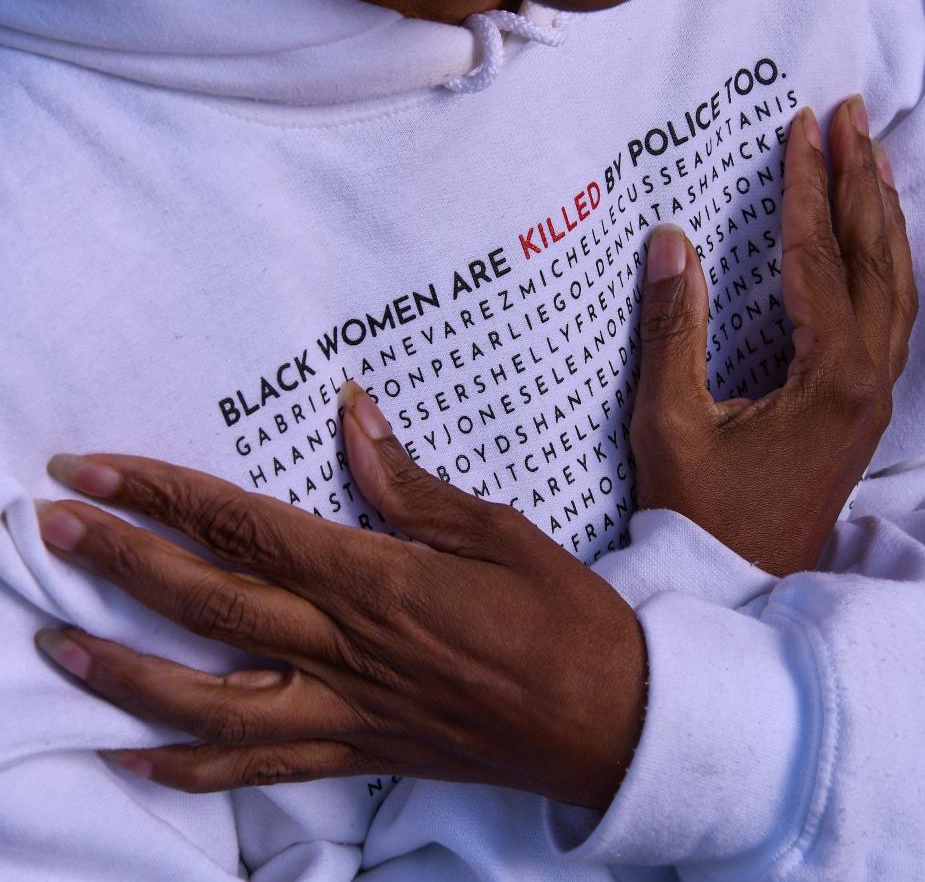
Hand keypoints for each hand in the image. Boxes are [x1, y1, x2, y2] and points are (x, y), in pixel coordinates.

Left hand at [34, 387, 644, 805]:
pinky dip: (185, 769)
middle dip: (119, 564)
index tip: (96, 471)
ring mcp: (341, 711)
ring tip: (58, 645)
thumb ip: (409, 483)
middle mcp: (342, 647)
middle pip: (207, 603)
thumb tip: (351, 414)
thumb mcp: (493, 530)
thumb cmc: (559, 615)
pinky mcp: (354, 753)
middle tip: (51, 527)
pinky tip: (133, 753)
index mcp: (375, 579)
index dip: (162, 495)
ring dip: (124, 672)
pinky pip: (255, 771)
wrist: (607, 721)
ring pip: (207, 700)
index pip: (244, 527)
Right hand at [631, 95, 917, 576]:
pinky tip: (871, 243)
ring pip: (894, 287)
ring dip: (880, 216)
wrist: (738, 588)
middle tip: (849, 115)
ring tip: (868, 157)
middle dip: (860, 181)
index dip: (806, 188)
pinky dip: (883, 263)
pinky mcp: (861, 411)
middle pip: (875, 259)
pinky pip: (889, 316)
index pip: (816, 259)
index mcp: (828, 378)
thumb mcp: (670, 424)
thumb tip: (671, 241)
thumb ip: (672, 330)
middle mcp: (866, 382)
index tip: (801, 127)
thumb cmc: (701, 514)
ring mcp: (871, 399)